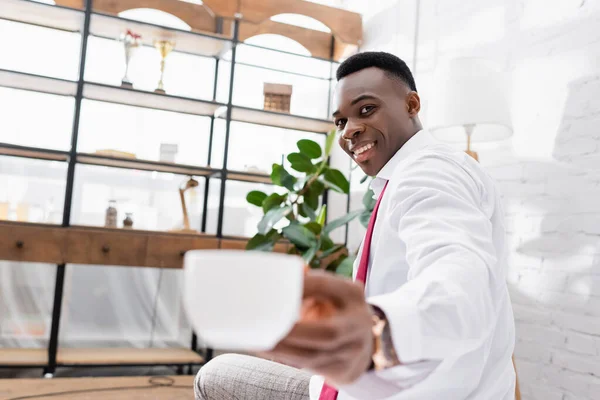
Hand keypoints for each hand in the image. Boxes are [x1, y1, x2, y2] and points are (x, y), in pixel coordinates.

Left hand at [261, 270, 373, 384]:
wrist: (365, 343)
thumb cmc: (334, 309)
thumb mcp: (326, 291)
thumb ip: (307, 282)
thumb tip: (290, 269)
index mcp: (352, 294)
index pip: (324, 286)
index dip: (298, 287)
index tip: (270, 288)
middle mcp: (358, 322)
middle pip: (327, 332)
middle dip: (293, 332)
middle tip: (262, 327)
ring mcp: (354, 350)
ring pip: (315, 355)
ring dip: (283, 350)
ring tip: (256, 342)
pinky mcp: (344, 370)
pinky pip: (311, 367)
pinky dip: (286, 359)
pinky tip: (267, 350)